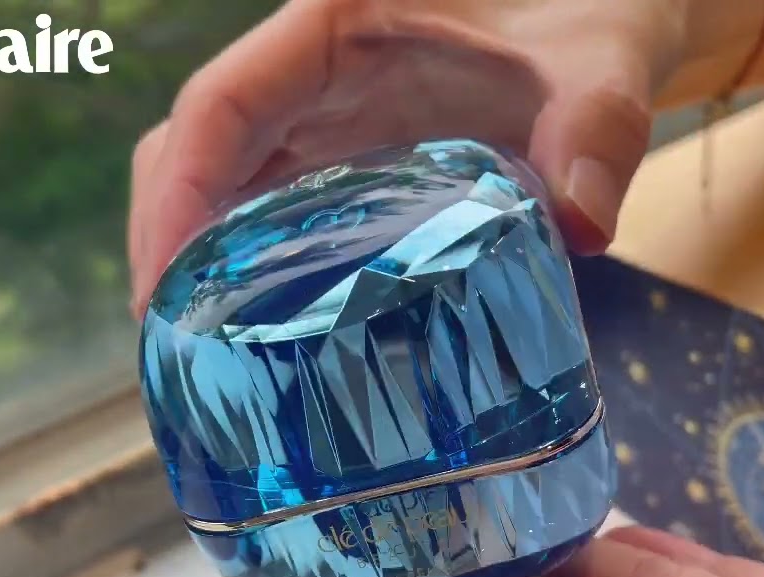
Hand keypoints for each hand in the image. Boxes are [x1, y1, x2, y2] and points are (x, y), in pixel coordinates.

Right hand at [127, 0, 696, 314]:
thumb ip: (596, 129)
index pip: (221, 104)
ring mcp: (322, 117)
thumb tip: (583, 225)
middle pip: (193, 150)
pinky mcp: (345, 156)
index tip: (162, 286)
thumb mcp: (600, 61)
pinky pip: (270, 208)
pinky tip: (262, 329)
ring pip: (219, 183)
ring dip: (197, 261)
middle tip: (167, 347)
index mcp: (336, 23)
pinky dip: (249, 265)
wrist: (601, 13)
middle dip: (166, 242)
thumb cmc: (591, 11)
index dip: (178, 194)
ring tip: (199, 354)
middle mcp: (309, 72)